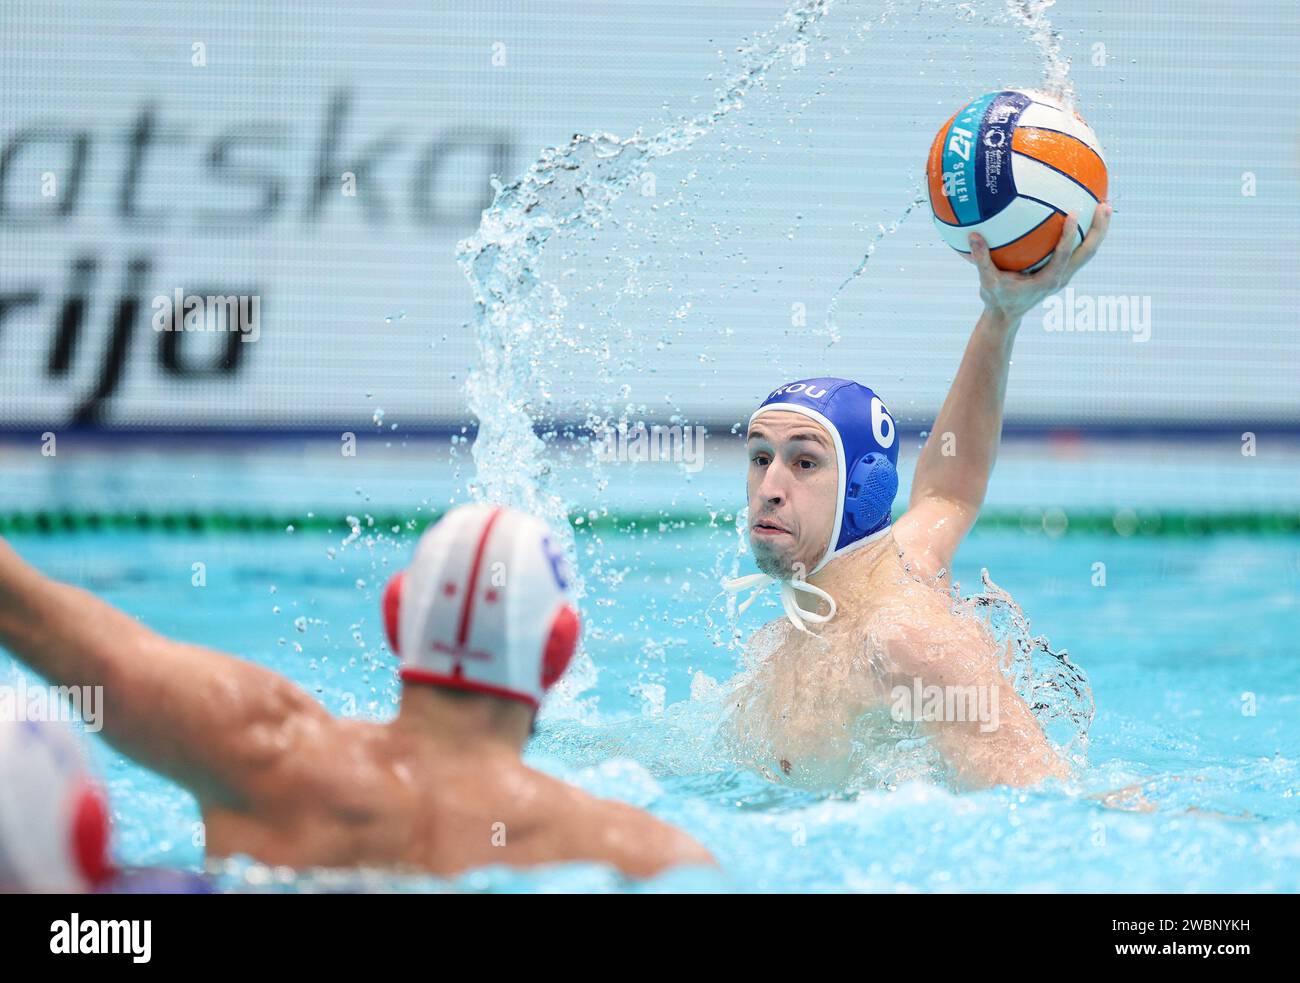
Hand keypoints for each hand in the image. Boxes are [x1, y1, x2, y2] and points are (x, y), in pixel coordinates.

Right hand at [966, 200, 1110, 323]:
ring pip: (1089, 251)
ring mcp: (1064, 275)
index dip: (1069, 235)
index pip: (1063, 255)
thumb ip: (981, 259)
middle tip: (1104, 205)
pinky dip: (1086, 234)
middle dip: (1099, 229)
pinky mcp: (1062, 271)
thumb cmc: (997, 298)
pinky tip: (1084, 217)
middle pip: (1089, 252)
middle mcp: (1061, 277)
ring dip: (1099, 230)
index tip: (1073, 213)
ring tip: (1104, 206)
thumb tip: (973, 235)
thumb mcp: (987, 281)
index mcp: (1047, 279)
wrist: (1006, 316)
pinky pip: (1080, 251)